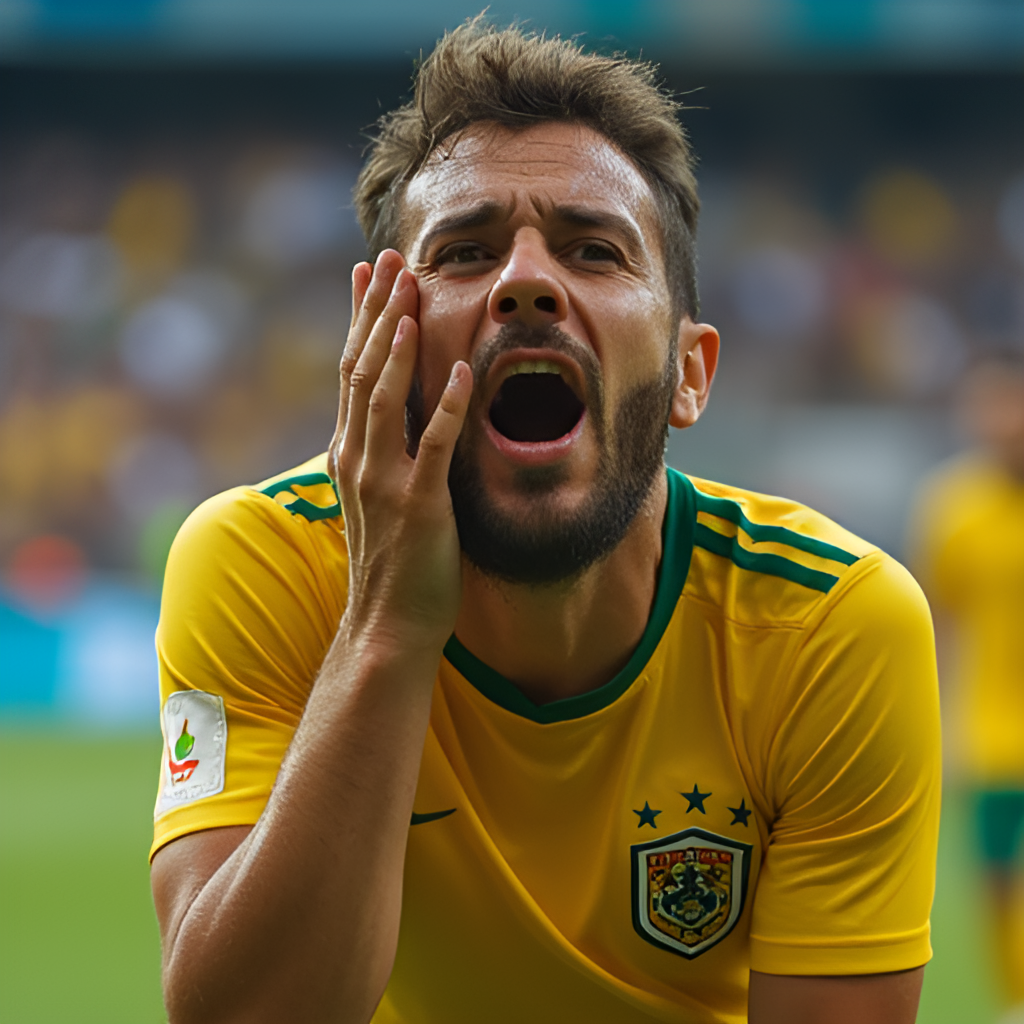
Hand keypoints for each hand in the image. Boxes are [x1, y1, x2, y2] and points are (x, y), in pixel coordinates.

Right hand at [330, 250, 472, 653]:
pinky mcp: (419, 507)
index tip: (370, 272)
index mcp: (350, 454)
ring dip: (398, 343)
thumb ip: (386, 453)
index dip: (361, 318)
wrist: (388, 626)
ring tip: (412, 294)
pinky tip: (462, 370)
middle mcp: (357, 460)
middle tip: (391, 259)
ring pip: (384, 398)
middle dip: (377, 311)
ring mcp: (384, 483)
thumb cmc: (394, 564)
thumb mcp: (381, 498)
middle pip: (362, 370)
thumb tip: (400, 415)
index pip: (352, 371)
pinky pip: (434, 447)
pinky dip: (448, 407)